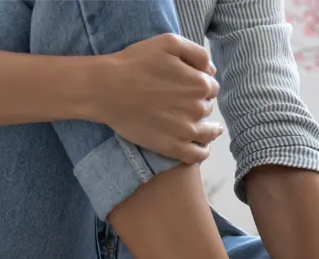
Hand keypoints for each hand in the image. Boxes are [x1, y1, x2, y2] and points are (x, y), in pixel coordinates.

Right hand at [91, 33, 222, 162]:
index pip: (211, 87)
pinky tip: (201, 148)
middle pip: (207, 108)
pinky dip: (202, 152)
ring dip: (209, 130)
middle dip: (199, 105)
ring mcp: (186, 131)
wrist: (107, 89)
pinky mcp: (172, 147)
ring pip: (208, 134)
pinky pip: (196, 156)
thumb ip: (197, 54)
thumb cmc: (135, 63)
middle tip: (182, 103)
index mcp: (199, 83)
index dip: (201, 85)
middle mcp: (197, 108)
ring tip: (206, 130)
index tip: (189, 87)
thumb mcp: (169, 42)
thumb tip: (211, 71)